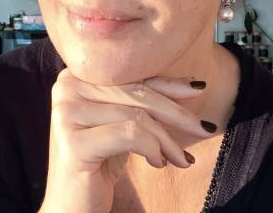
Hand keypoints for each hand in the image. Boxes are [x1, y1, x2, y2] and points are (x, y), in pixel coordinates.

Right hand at [38, 68, 215, 212]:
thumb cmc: (99, 161)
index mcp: (77, 74)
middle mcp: (67, 86)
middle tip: (205, 128)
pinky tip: (158, 163)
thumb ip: (145, 99)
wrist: (71, 207)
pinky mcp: (74, 141)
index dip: (168, 83)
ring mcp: (67, 112)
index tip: (198, 89)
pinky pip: (129, 134)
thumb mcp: (124, 123)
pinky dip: (152, 148)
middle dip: (176, 113)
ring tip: (181, 158)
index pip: (132, 74)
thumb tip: (192, 84)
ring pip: (137, 115)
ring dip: (168, 139)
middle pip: (136, 93)